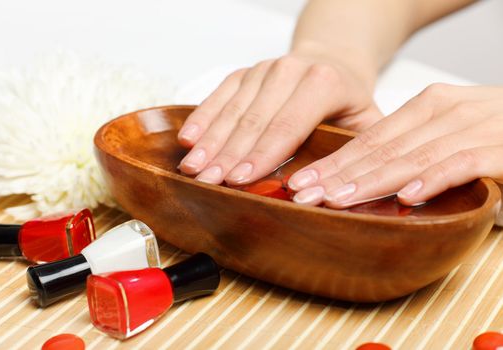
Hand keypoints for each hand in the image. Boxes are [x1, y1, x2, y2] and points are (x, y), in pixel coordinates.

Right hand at [177, 51, 381, 184]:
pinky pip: (219, 96)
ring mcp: (263, 70)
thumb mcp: (367, 122)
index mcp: (323, 83)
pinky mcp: (244, 73)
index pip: (288, 126)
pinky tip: (188, 139)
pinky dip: (202, 118)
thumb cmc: (348, 101)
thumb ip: (355, 151)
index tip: (240, 180)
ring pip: (232, 110)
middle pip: (254, 121)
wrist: (332, 61)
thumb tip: (336, 192)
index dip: (262, 155)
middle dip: (228, 155)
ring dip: (210, 141)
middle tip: (209, 183)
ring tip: (193, 168)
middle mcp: (289, 71)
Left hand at [289, 84, 502, 207]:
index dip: (331, 163)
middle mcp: (444, 112)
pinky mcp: (500, 147)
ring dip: (371, 181)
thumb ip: (409, 148)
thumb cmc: (491, 131)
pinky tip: (407, 196)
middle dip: (337, 176)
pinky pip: (461, 164)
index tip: (299, 183)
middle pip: (380, 149)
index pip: (367, 139)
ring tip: (337, 200)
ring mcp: (472, 128)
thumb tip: (361, 176)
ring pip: (411, 156)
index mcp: (426, 106)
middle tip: (303, 196)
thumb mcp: (444, 132)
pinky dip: (433, 179)